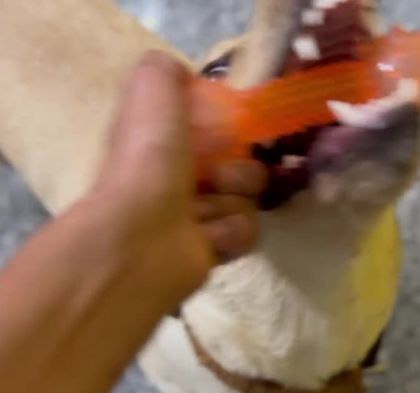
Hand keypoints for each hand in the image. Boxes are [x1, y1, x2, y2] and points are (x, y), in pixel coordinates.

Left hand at [93, 52, 264, 312]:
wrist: (144, 234)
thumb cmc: (149, 159)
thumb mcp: (152, 90)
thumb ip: (165, 71)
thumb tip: (186, 79)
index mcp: (165, 144)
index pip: (213, 129)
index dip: (225, 128)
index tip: (225, 127)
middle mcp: (180, 180)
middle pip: (239, 165)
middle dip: (235, 169)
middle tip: (215, 175)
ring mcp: (198, 217)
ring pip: (246, 199)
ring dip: (230, 201)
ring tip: (200, 212)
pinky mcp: (213, 250)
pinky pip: (246, 232)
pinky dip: (230, 232)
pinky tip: (206, 237)